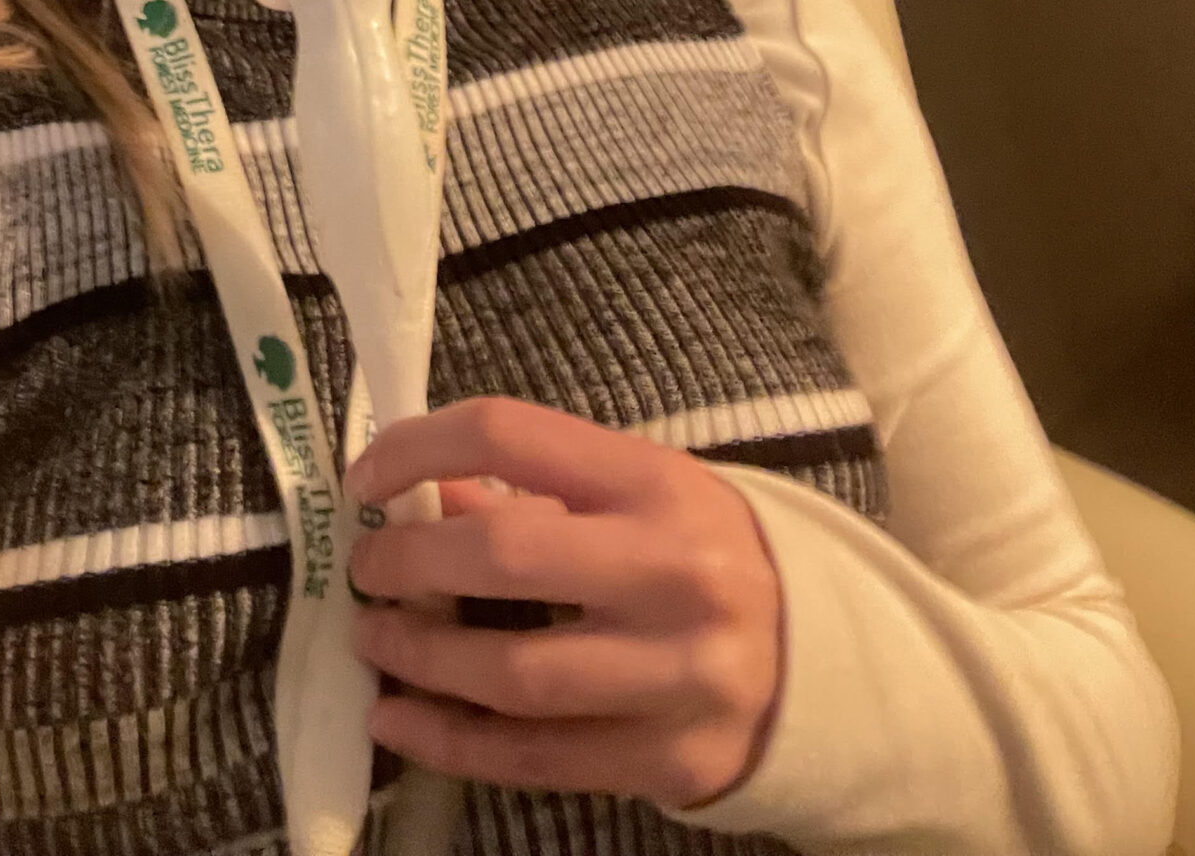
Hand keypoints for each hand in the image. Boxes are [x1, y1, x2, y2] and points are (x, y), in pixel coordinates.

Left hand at [343, 395, 785, 809]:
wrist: (829, 660)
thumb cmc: (707, 555)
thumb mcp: (641, 493)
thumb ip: (542, 490)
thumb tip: (425, 500)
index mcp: (658, 483)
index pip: (511, 434)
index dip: (418, 448)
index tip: (366, 479)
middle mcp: (672, 573)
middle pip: (504, 555)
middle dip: (409, 563)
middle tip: (366, 571)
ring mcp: (677, 675)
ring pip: (513, 674)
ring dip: (420, 659)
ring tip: (376, 642)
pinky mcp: (669, 760)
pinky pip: (536, 758)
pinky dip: (451, 742)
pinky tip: (399, 722)